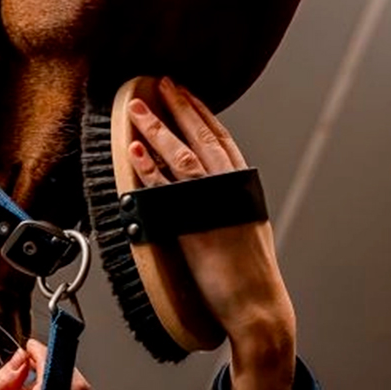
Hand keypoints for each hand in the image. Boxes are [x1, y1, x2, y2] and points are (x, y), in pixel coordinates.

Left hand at [128, 77, 297, 389]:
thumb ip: (230, 203)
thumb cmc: (252, 275)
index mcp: (244, 187)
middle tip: (161, 82)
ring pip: (182, 155)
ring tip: (137, 108)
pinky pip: (164, 189)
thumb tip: (214, 189)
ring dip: (157, 128)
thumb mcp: (247, 227)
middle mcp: (230, 189)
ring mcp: (210, 206)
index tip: (185, 92)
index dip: (201, 113)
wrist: (257, 306)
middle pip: (201, 137)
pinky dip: (148, 166)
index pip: (221, 139)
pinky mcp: (190, 225)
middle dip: (179, 107)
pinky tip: (133, 149)